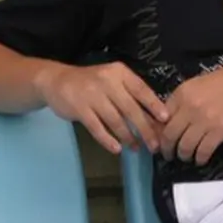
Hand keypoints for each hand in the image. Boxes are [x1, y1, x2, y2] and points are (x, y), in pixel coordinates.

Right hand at [35, 61, 168, 153]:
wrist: (56, 80)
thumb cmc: (92, 83)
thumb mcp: (112, 80)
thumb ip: (130, 93)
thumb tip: (154, 117)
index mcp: (120, 73)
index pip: (141, 89)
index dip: (154, 105)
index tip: (165, 119)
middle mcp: (108, 82)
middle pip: (131, 108)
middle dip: (145, 129)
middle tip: (154, 145)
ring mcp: (92, 95)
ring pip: (115, 120)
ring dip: (128, 137)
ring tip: (136, 148)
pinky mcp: (79, 108)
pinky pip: (97, 128)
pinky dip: (107, 140)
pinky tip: (117, 149)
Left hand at [160, 57, 222, 164]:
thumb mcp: (201, 84)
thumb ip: (186, 100)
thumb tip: (175, 119)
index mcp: (182, 93)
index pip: (161, 117)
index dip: (159, 132)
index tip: (160, 140)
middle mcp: (189, 107)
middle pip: (169, 135)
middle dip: (167, 149)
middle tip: (168, 155)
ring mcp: (204, 120)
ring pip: (184, 146)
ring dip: (183, 155)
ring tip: (186, 157)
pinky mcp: (219, 131)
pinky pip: (203, 150)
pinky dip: (200, 158)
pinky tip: (201, 159)